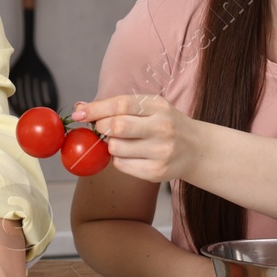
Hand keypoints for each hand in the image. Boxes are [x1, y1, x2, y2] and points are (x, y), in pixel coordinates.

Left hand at [71, 94, 199, 184]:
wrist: (196, 149)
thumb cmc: (166, 124)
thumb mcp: (149, 107)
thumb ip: (116, 106)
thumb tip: (81, 106)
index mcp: (158, 106)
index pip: (121, 105)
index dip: (96, 109)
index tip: (79, 113)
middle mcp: (162, 128)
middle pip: (117, 127)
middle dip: (101, 127)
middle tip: (102, 128)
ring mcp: (161, 152)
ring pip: (116, 148)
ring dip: (110, 145)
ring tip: (122, 142)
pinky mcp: (156, 172)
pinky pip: (122, 165)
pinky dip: (119, 159)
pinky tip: (131, 154)